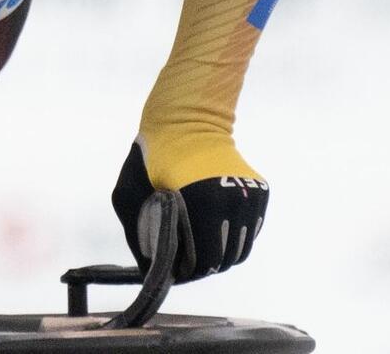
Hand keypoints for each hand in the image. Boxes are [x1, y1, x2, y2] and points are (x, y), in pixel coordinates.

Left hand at [111, 139, 268, 281]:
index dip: (187, 272)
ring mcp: (252, 196)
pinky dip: (235, 236)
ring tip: (200, 244)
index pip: (204, 262)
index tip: (174, 267)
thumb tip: (149, 271)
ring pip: (241, 249)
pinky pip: (250, 230)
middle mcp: (235, 202)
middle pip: (225, 260)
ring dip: (221, 253)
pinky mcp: (261, 190)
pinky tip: (215, 226)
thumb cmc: (153, 154)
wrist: (188, 118)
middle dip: (204, 266)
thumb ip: (137, 234)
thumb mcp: (129, 192)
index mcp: (205, 204)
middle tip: (186, 259)